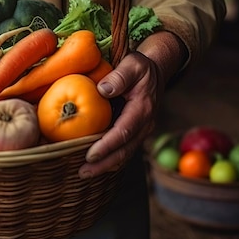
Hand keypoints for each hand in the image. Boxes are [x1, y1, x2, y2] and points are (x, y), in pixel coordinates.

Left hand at [78, 31, 186, 178]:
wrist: (155, 72)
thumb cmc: (140, 67)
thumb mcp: (133, 64)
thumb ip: (119, 76)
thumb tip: (102, 90)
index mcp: (142, 109)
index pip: (124, 132)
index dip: (108, 145)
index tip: (91, 154)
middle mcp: (144, 124)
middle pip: (124, 150)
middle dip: (104, 164)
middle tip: (83, 173)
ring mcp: (141, 130)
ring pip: (124, 153)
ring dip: (105, 165)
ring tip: (84, 173)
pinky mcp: (135, 132)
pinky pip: (123, 149)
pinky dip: (109, 158)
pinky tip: (93, 163)